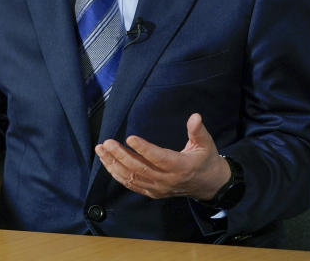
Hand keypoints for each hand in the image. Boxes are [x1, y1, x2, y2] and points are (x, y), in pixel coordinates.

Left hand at [94, 113, 230, 200]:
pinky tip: (106, 162)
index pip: (159, 158)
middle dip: (120, 156)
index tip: (130, 137)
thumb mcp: (206, 144)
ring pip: (132, 178)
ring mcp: (158, 188)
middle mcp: (167, 180)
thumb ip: (198, 131)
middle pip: (140, 169)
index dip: (144, 149)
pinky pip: (131, 185)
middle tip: (107, 143)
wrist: (209, 186)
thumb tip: (195, 116)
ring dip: (113, 164)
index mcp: (180, 166)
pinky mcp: (152, 192)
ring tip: (100, 150)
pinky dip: (116, 174)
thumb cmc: (205, 160)